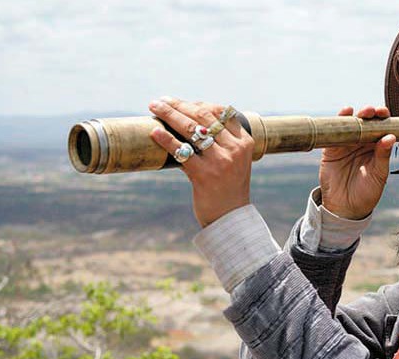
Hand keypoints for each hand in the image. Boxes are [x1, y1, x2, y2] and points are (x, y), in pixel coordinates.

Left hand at [147, 97, 253, 227]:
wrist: (231, 218)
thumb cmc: (228, 187)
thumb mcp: (234, 160)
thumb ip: (221, 141)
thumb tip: (189, 118)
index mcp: (244, 142)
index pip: (220, 112)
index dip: (198, 104)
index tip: (181, 103)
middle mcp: (235, 149)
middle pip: (203, 117)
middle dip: (179, 105)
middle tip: (160, 101)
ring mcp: (221, 161)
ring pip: (191, 129)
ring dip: (170, 115)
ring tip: (154, 108)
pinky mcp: (205, 175)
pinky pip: (182, 151)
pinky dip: (166, 140)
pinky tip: (154, 132)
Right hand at [319, 106, 395, 219]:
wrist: (345, 208)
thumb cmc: (367, 193)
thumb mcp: (378, 175)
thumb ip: (383, 156)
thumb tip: (390, 136)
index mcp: (377, 147)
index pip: (382, 128)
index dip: (384, 118)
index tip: (386, 114)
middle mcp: (362, 143)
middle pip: (367, 121)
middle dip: (371, 112)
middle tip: (374, 111)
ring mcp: (346, 144)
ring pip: (352, 123)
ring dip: (357, 114)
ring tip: (363, 112)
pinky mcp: (331, 148)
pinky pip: (335, 132)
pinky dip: (339, 120)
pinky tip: (345, 113)